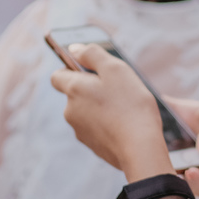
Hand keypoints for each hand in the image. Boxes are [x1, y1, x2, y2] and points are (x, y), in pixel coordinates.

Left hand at [50, 44, 173, 181]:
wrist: (140, 149)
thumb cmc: (130, 105)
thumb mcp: (115, 69)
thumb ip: (92, 54)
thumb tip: (74, 49)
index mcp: (73, 90)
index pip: (58, 75)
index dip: (72, 69)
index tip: (91, 69)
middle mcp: (70, 111)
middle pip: (75, 94)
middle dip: (92, 89)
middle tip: (117, 87)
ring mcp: (80, 131)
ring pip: (87, 111)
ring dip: (101, 106)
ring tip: (125, 107)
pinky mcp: (93, 146)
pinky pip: (97, 128)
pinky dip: (108, 123)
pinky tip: (126, 123)